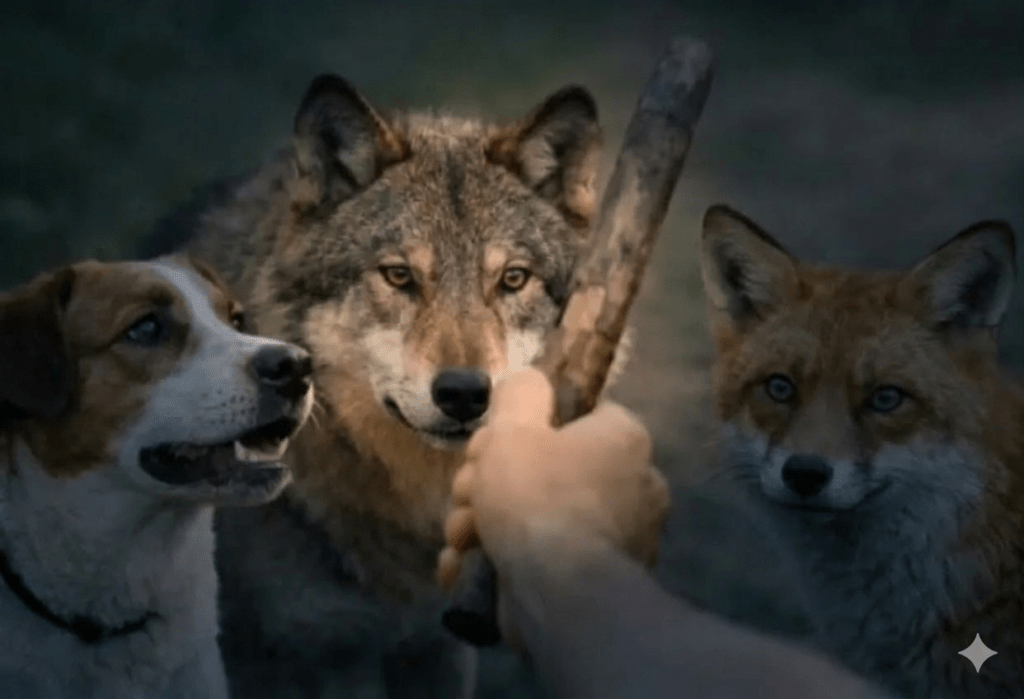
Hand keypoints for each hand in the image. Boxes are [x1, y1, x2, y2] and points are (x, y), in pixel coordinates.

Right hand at [437, 367, 669, 591]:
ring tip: (462, 538)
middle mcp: (632, 487)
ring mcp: (616, 540)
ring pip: (537, 517)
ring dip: (484, 523)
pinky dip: (498, 562)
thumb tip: (528, 382)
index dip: (525, 427)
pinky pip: (543, 560)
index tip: (492, 445)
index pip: (578, 416)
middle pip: (547, 469)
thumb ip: (519, 394)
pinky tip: (464, 567)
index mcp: (624, 441)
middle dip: (491, 482)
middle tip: (468, 492)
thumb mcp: (515, 427)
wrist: (557, 592)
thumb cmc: (539, 496)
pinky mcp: (592, 582)